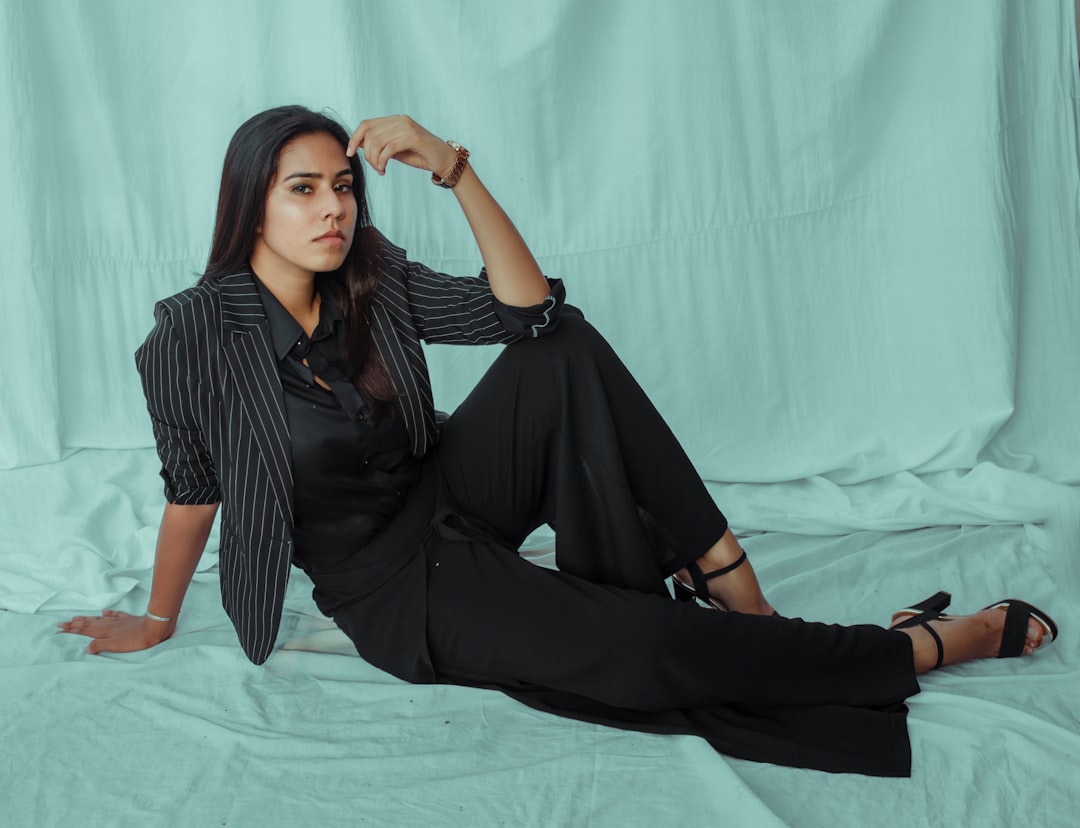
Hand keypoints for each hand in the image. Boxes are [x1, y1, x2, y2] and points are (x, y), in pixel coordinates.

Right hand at [56, 610, 172, 654]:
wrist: (154, 628)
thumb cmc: (135, 640)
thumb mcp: (115, 646)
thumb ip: (99, 646)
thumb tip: (85, 648)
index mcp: (103, 631)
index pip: (83, 630)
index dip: (70, 630)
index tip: (58, 630)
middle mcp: (108, 624)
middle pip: (87, 624)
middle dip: (73, 624)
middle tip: (60, 623)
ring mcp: (117, 620)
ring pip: (98, 619)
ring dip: (85, 618)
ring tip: (75, 617)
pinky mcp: (127, 619)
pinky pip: (114, 614)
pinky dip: (107, 613)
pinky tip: (103, 611)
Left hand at [347, 115, 458, 177]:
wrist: (445, 161)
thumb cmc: (421, 156)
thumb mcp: (396, 149)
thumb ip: (381, 145)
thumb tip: (358, 145)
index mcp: (395, 120)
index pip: (366, 124)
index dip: (354, 138)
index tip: (349, 153)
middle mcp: (400, 120)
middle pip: (370, 134)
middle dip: (366, 154)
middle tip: (375, 168)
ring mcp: (407, 127)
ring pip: (377, 142)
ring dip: (374, 160)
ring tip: (380, 170)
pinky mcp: (413, 137)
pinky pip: (388, 149)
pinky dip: (382, 162)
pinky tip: (384, 170)